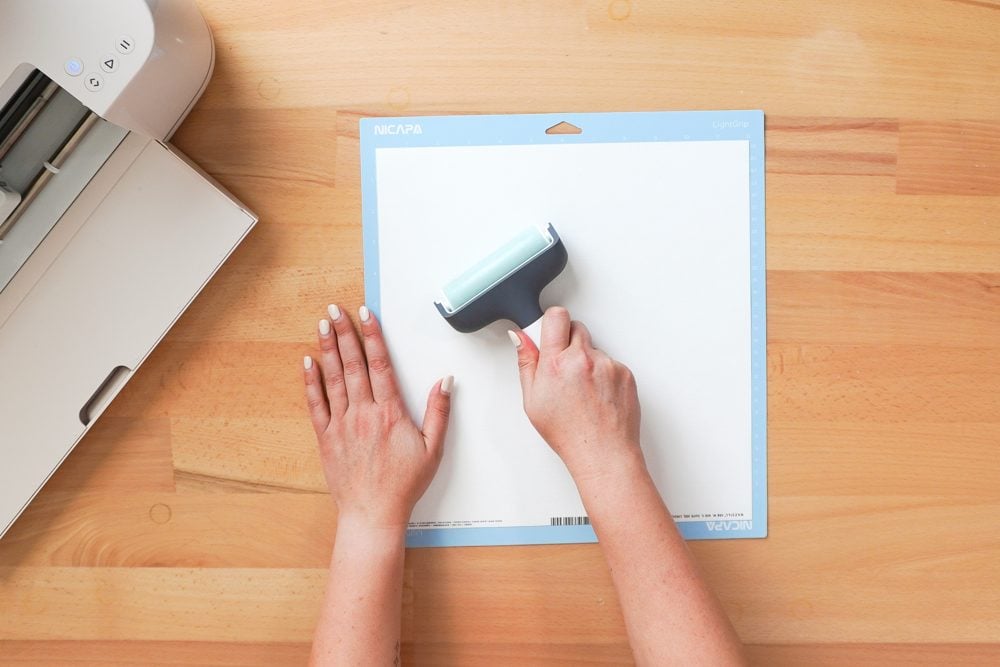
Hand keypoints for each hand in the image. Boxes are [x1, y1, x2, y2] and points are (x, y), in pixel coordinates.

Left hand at [303, 304, 452, 528]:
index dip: (373, 336)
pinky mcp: (326, 438)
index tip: (367, 314)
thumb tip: (445, 382)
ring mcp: (341, 424)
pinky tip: (308, 362)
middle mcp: (363, 413)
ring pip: (333, 378)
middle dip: (345, 333)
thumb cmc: (404, 485)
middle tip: (337, 309)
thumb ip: (439, 412)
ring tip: (324, 324)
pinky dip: (311, 381)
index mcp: (390, 413)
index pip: (380, 365)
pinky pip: (316, 403)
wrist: (372, 514)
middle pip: (353, 364)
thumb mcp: (433, 449)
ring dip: (328, 349)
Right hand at [510, 307, 643, 481]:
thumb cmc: (568, 433)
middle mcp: (584, 360)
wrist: (604, 453)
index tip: (549, 333)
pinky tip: (597, 396)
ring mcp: (607, 365)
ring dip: (587, 361)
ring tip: (583, 391)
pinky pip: (611, 363)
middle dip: (568, 341)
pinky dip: (604, 374)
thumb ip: (527, 362)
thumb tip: (521, 337)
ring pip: (594, 348)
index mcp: (556, 364)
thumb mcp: (533, 401)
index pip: (556, 317)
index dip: (551, 322)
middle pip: (576, 328)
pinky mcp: (625, 372)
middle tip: (564, 368)